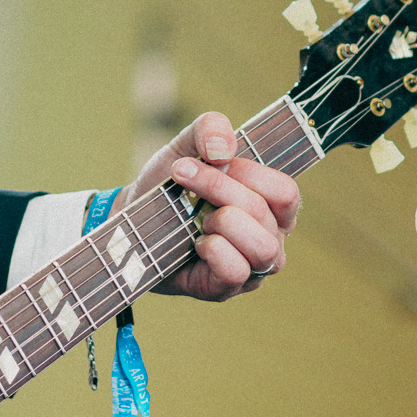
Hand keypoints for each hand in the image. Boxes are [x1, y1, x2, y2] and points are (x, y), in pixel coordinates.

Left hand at [123, 111, 299, 301]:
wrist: (131, 222)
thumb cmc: (168, 187)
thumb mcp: (185, 146)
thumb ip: (209, 128)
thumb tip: (223, 148)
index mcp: (272, 206)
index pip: (285, 192)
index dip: (248, 172)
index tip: (210, 159)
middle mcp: (270, 239)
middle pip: (263, 213)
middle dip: (218, 188)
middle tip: (183, 176)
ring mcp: (251, 269)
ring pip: (261, 247)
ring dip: (221, 222)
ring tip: (197, 219)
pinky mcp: (225, 288)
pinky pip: (236, 272)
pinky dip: (213, 250)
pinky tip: (195, 242)